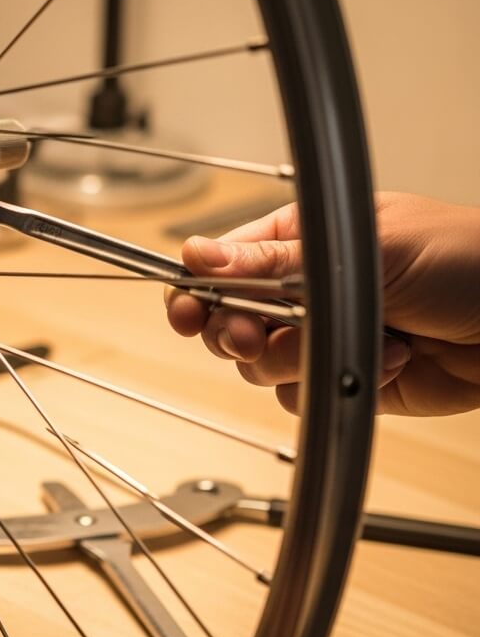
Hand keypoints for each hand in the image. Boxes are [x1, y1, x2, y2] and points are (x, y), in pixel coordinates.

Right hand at [165, 192, 479, 415]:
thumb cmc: (465, 260)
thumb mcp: (363, 248)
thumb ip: (275, 261)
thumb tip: (198, 256)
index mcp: (298, 240)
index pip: (219, 265)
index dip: (194, 291)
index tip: (185, 312)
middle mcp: (301, 290)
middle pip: (225, 322)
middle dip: (238, 335)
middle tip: (256, 338)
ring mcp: (320, 336)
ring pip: (259, 366)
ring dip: (298, 360)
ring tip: (356, 340)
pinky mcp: (343, 377)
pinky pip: (299, 397)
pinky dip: (339, 383)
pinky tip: (391, 358)